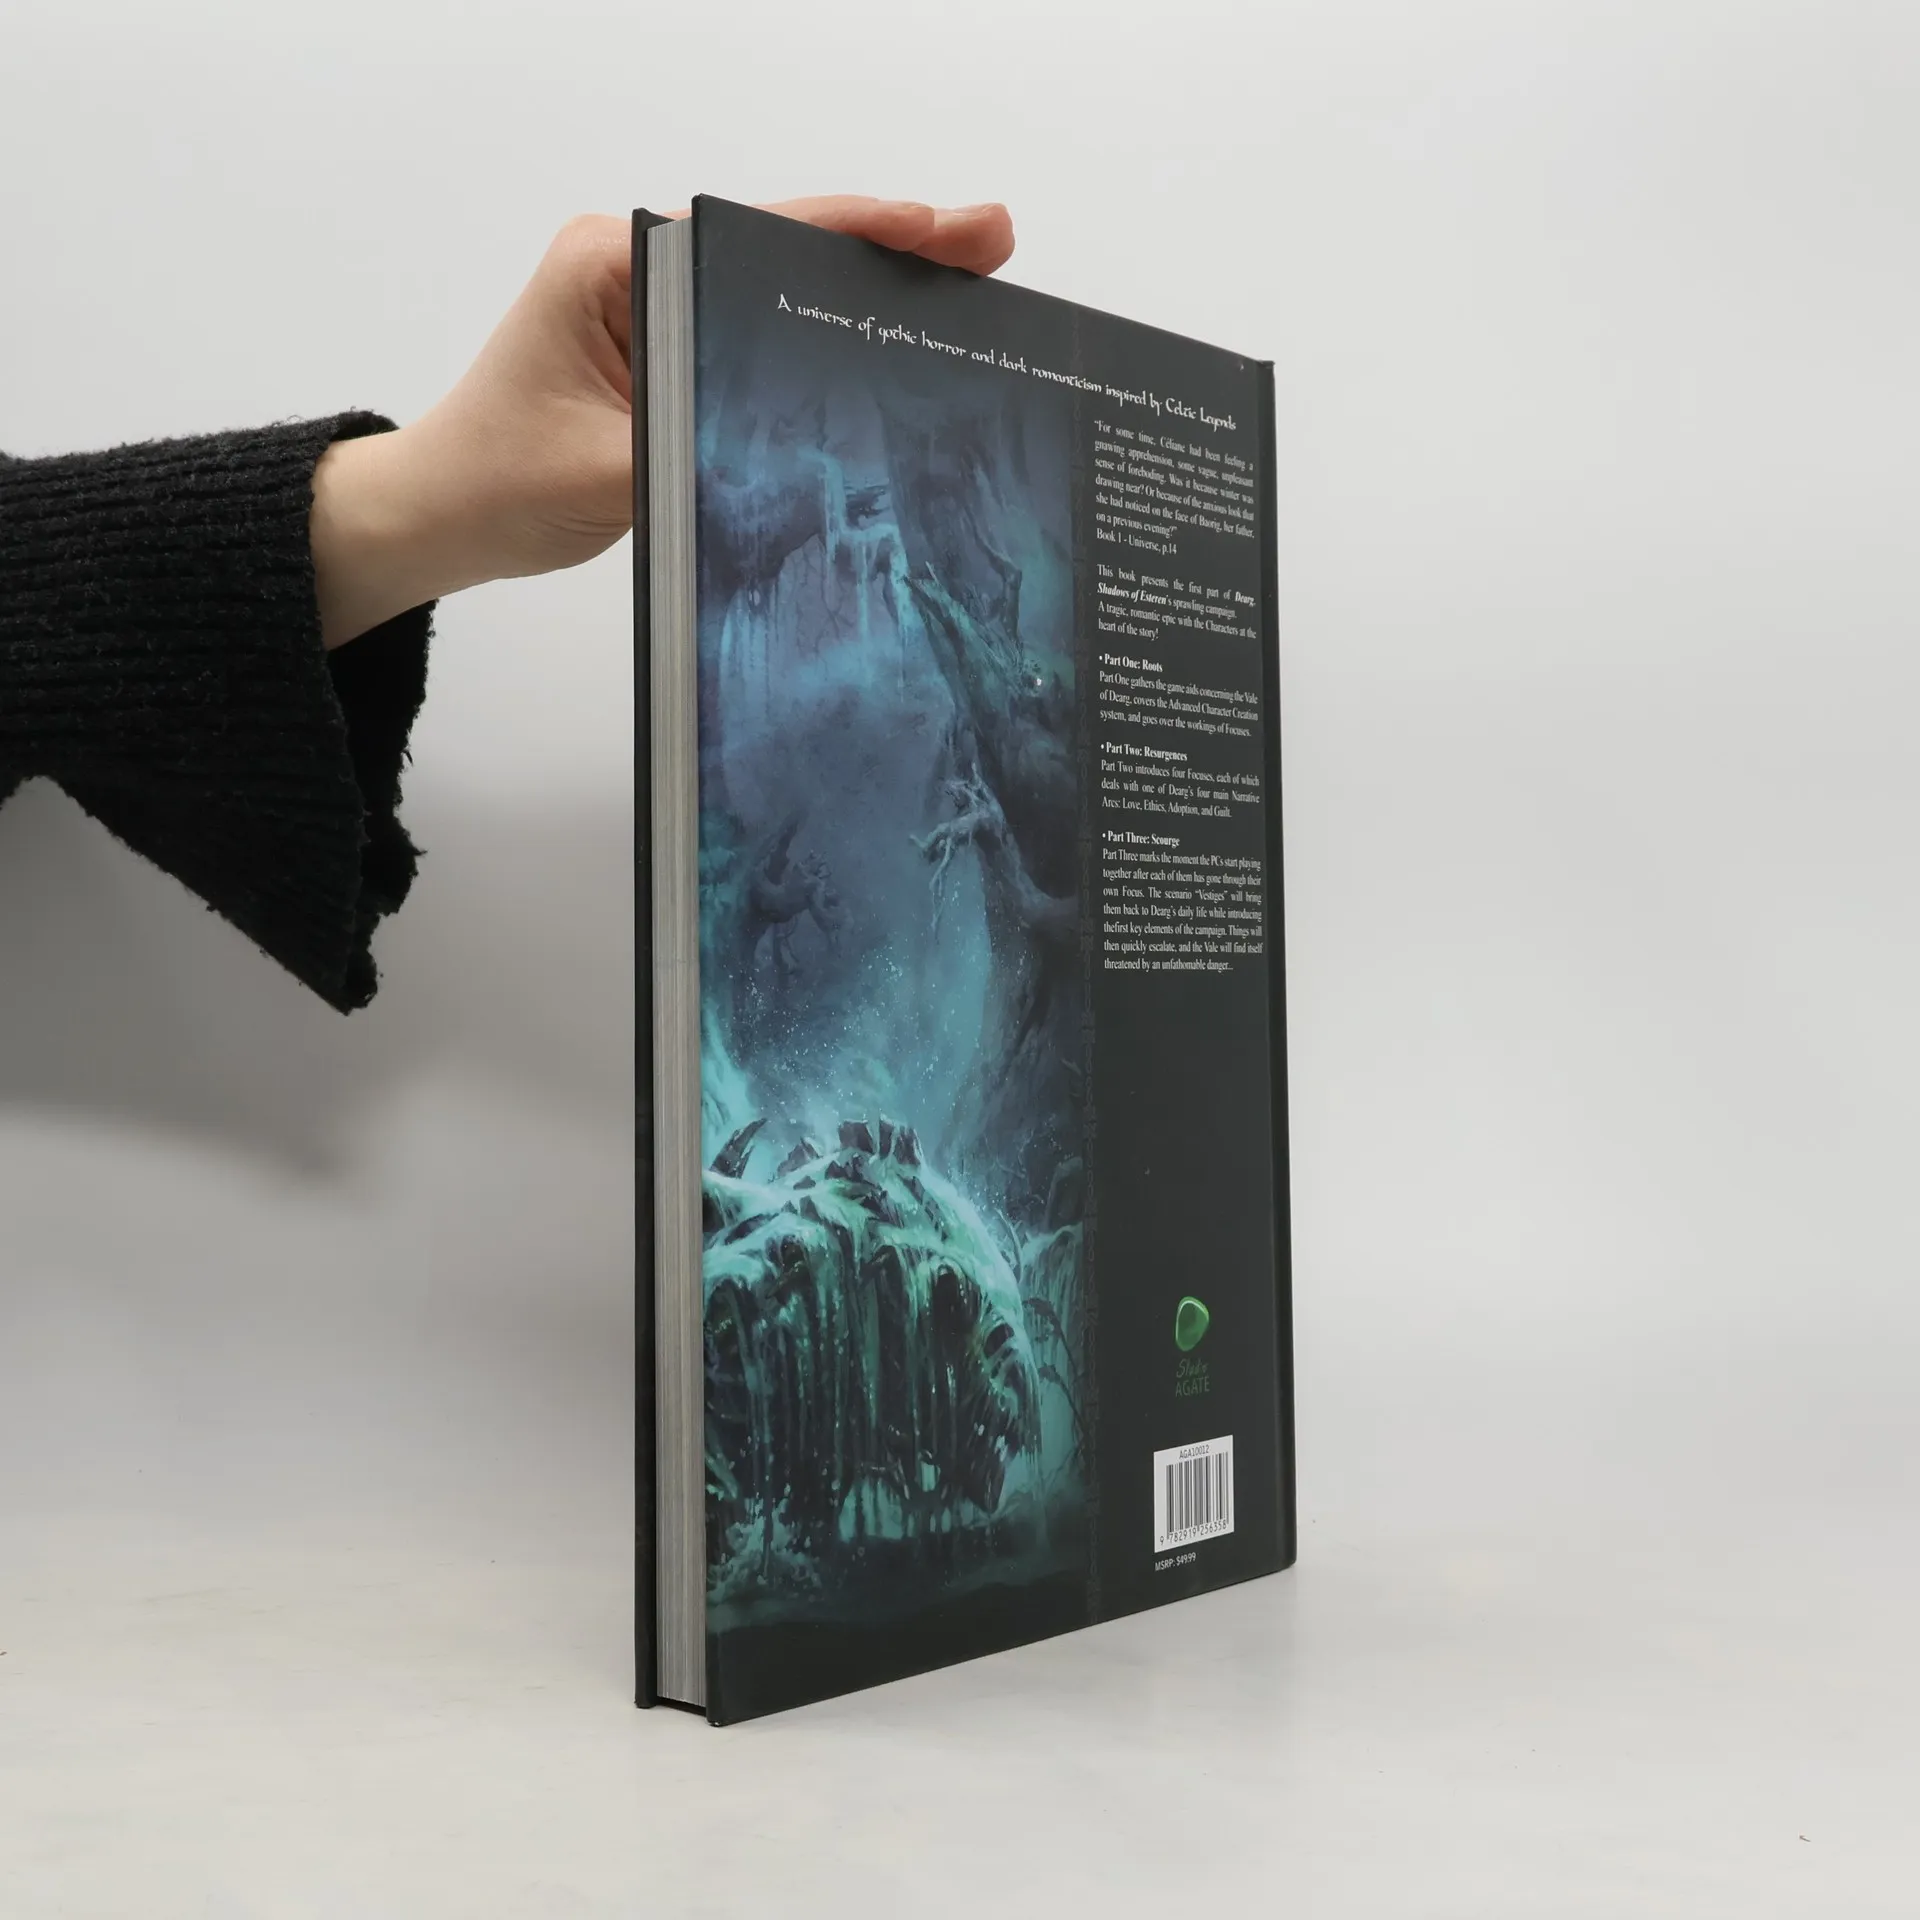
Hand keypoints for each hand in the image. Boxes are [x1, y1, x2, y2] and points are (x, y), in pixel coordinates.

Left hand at [311, 197, 1015, 646]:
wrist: (435, 517)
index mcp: (614, 262)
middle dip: (890, 248)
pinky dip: (820, 337)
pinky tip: (887, 346)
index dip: (865, 232)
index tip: (946, 233)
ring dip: (863, 292)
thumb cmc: (496, 485)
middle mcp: (635, 265)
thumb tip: (809, 442)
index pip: (761, 234)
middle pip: (784, 245)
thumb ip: (703, 445)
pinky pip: (752, 332)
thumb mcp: (610, 474)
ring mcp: (650, 305)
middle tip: (991, 246)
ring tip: (964, 289)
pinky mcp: (659, 350)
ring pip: (775, 288)